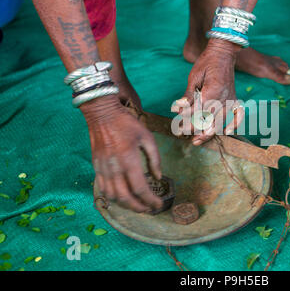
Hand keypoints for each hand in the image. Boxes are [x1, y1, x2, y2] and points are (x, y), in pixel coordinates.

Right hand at [81, 95, 162, 212]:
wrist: (102, 114)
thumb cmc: (127, 124)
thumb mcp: (147, 137)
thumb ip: (154, 159)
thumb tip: (159, 177)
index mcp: (129, 160)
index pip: (140, 189)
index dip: (150, 200)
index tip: (158, 204)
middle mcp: (114, 168)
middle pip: (125, 198)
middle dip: (138, 207)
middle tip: (148, 209)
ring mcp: (103, 169)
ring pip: (113, 196)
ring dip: (125, 205)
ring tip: (137, 205)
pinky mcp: (96, 168)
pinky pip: (103, 189)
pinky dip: (113, 198)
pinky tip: (122, 197)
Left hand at [172, 39, 244, 144]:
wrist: (223, 53)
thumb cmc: (206, 63)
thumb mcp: (194, 77)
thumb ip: (188, 95)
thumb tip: (178, 109)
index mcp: (212, 92)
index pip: (199, 114)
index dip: (189, 123)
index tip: (180, 129)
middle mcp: (224, 98)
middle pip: (212, 122)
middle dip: (199, 133)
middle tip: (189, 139)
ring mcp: (231, 100)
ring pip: (222, 122)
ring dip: (210, 133)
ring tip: (199, 140)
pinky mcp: (235, 99)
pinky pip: (238, 115)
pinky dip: (233, 125)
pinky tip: (226, 132)